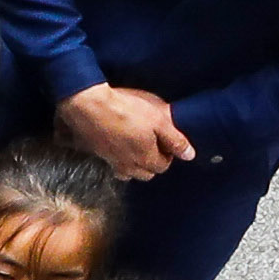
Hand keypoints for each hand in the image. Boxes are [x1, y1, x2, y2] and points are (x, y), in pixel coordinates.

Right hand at [55, 83, 192, 178]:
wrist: (88, 105)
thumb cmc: (126, 110)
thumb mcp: (159, 120)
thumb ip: (175, 140)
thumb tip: (190, 155)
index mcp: (145, 159)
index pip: (163, 166)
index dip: (168, 154)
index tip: (167, 140)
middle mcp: (128, 165)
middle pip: (146, 174)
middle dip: (152, 162)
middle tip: (153, 142)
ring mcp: (110, 161)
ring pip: (128, 172)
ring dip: (135, 163)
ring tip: (136, 145)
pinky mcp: (97, 153)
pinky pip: (112, 162)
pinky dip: (118, 158)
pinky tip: (118, 143)